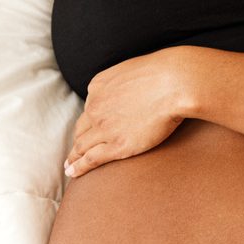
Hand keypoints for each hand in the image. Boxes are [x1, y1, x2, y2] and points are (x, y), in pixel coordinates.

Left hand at [64, 47, 196, 177]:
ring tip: (69, 168)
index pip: (90, 107)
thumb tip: (133, 86)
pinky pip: (91, 159)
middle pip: (82, 128)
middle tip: (74, 152)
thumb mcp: (134, 69)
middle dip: (78, 140)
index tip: (89, 130)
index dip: (89, 122)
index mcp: (98, 86)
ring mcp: (104, 127)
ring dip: (73, 157)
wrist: (174, 83)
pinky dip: (79, 167)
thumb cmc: (166, 73)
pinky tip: (72, 173)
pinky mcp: (117, 145)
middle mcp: (95, 106)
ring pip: (81, 145)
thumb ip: (126, 81)